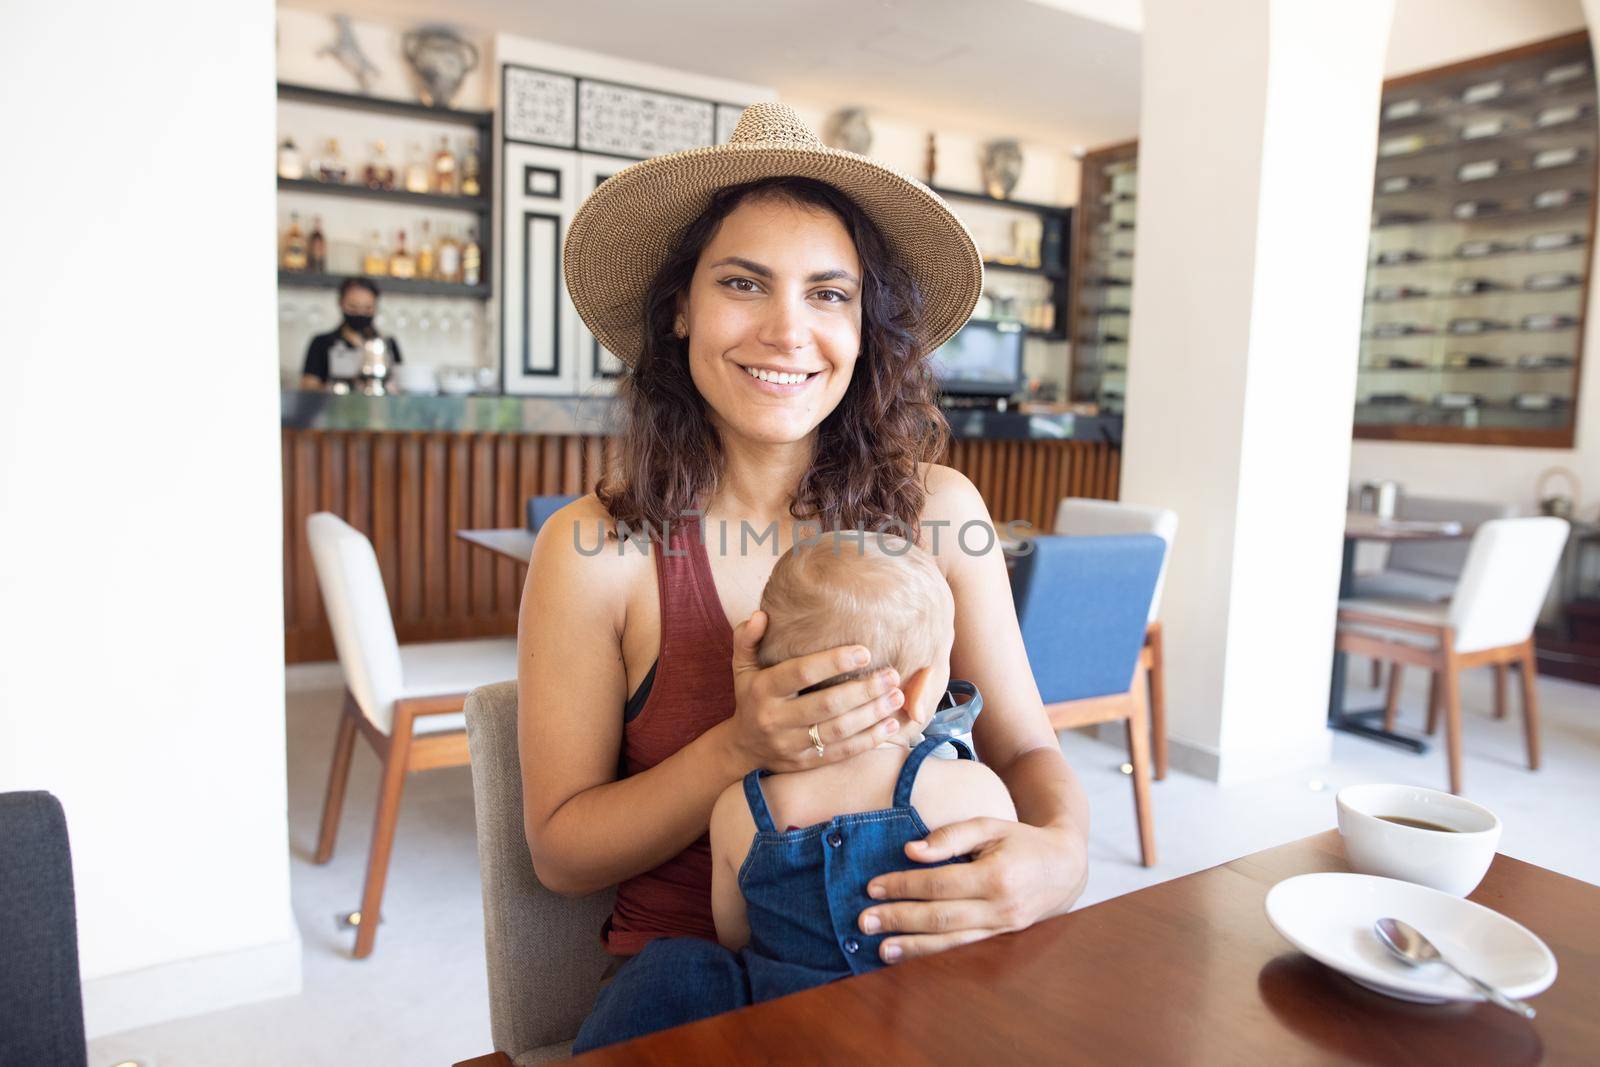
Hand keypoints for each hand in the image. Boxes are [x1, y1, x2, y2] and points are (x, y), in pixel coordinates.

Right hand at [726, 610, 905, 772]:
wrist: (742, 749)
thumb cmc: (751, 697)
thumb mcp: (742, 666)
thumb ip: (747, 638)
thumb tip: (761, 615)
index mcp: (763, 690)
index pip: (801, 673)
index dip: (833, 662)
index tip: (864, 652)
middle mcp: (776, 719)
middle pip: (826, 705)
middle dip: (863, 690)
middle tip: (892, 675)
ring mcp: (791, 745)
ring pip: (838, 731)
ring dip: (872, 714)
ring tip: (897, 697)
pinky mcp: (805, 763)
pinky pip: (841, 753)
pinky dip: (869, 740)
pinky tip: (890, 725)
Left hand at [857, 818, 1087, 962]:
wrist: (1064, 868)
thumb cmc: (1021, 840)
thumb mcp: (990, 825)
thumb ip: (951, 835)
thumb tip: (911, 851)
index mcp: (996, 876)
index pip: (939, 884)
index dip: (903, 886)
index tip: (873, 887)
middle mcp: (1000, 908)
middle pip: (940, 918)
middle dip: (899, 920)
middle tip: (864, 920)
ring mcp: (1003, 928)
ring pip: (951, 942)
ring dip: (912, 947)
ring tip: (880, 949)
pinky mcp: (1002, 939)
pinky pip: (963, 949)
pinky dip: (934, 954)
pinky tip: (910, 955)